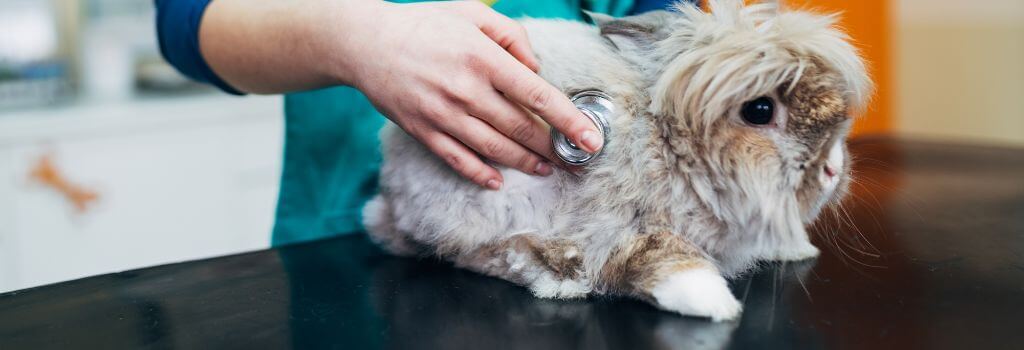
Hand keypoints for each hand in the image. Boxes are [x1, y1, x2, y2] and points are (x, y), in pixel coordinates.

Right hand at [339, 1, 602, 189]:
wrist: (366, 43)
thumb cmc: (425, 25)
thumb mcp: (472, 13)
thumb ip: (512, 36)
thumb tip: (535, 70)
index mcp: (482, 57)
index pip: (536, 95)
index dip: (568, 120)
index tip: (591, 139)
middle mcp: (465, 89)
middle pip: (520, 128)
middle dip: (554, 148)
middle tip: (576, 160)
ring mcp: (443, 114)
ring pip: (494, 148)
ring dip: (524, 163)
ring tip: (546, 168)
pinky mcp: (423, 130)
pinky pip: (457, 159)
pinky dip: (480, 173)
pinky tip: (498, 180)